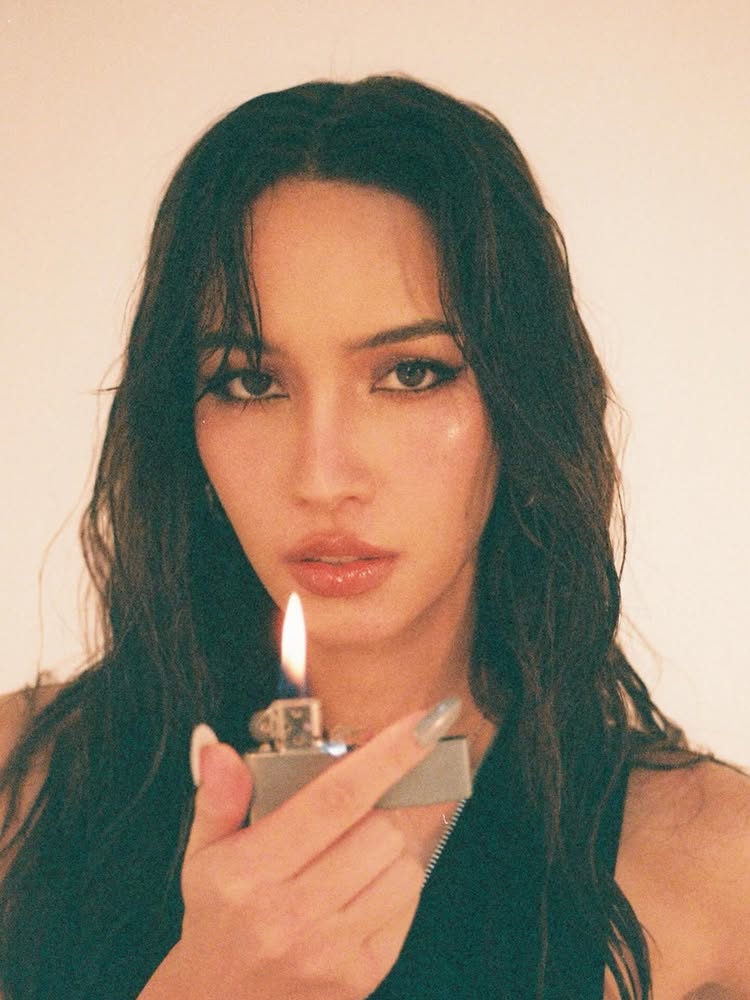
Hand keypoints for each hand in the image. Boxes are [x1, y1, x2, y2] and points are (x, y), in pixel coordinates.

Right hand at [139, 698, 459, 999]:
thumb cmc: (218, 919)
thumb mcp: (203, 855)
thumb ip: (218, 797)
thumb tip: (217, 746)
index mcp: (251, 872)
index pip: (335, 799)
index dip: (387, 756)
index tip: (423, 723)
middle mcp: (292, 913)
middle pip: (379, 830)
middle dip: (384, 803)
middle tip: (366, 801)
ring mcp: (330, 950)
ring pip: (402, 867)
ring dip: (392, 844)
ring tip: (359, 845)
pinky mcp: (361, 975)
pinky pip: (407, 907)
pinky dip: (398, 883)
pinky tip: (366, 882)